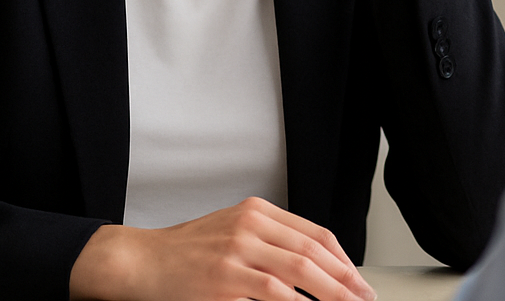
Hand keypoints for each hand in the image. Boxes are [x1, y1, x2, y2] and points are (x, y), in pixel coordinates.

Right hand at [68, 196, 375, 300]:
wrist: (140, 261)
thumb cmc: (185, 252)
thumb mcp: (232, 230)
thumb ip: (269, 240)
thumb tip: (313, 266)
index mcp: (257, 211)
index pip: (315, 234)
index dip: (343, 259)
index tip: (359, 280)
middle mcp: (250, 226)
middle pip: (312, 253)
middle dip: (345, 280)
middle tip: (364, 299)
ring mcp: (236, 252)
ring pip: (298, 274)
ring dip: (330, 295)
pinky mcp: (223, 281)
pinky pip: (271, 294)